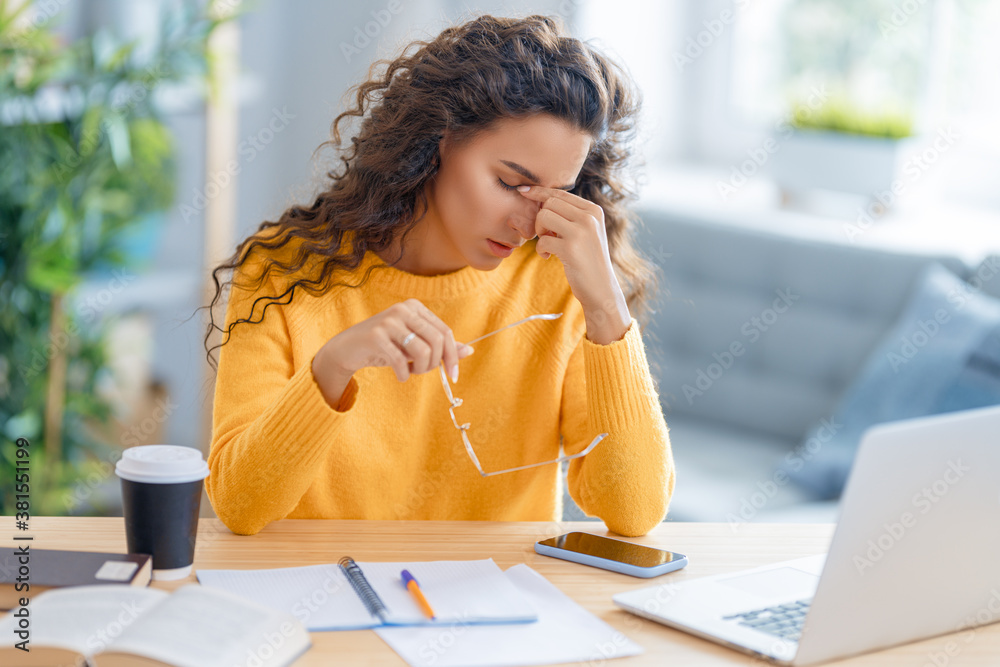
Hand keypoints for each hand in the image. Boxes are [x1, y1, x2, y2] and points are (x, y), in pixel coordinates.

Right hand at [313, 299, 474, 405]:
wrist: (347, 349)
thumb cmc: (384, 346)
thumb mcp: (413, 345)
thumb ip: (440, 346)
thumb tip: (469, 351)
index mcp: (415, 307)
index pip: (445, 331)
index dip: (453, 355)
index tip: (454, 374)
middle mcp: (403, 310)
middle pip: (438, 340)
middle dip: (436, 363)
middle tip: (424, 372)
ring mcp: (389, 321)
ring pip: (423, 351)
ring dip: (421, 369)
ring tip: (411, 372)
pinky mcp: (376, 336)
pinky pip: (402, 361)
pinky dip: (405, 374)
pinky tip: (401, 376)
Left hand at [515, 185, 622, 309]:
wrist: (601, 288)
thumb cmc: (588, 259)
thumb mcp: (587, 231)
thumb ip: (571, 215)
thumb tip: (542, 197)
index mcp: (594, 210)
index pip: (560, 193)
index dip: (539, 191)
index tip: (523, 192)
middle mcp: (589, 218)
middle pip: (549, 203)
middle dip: (540, 218)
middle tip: (545, 235)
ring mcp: (581, 232)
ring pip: (543, 216)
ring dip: (539, 232)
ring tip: (547, 244)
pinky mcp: (571, 248)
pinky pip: (542, 240)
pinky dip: (540, 249)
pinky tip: (547, 257)